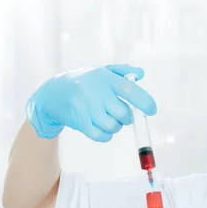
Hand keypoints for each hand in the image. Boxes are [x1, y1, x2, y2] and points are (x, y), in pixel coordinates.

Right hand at [26, 64, 156, 140]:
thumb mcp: (102, 71)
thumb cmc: (85, 81)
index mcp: (105, 78)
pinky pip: (102, 136)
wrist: (54, 93)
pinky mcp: (80, 122)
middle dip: (127, 117)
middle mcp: (96, 92)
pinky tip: (102, 127)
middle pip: (123, 113)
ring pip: (114, 126)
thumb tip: (141, 74)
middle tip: (121, 113)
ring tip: (108, 118)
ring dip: (116, 126)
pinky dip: (106, 135)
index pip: (130, 90)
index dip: (145, 102)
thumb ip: (123, 71)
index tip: (152, 110)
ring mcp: (87, 108)